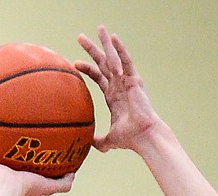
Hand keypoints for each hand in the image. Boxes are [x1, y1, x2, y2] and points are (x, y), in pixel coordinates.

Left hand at [75, 25, 160, 152]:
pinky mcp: (134, 79)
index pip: (99, 77)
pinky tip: (113, 37)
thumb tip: (85, 145)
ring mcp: (127, 81)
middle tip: (80, 37)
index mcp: (114, 96)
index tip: (75, 63)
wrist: (142, 136)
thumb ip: (97, 140)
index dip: (87, 69)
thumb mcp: (108, 140)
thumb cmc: (129, 139)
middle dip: (92, 49)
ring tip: (98, 28)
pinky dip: (120, 48)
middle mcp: (120, 85)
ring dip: (105, 43)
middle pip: (104, 62)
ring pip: (114, 57)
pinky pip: (126, 61)